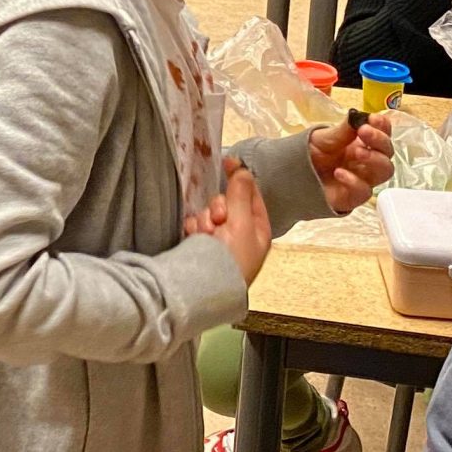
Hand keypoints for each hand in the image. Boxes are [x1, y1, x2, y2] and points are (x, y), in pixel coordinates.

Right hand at [184, 155, 272, 284]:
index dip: (241, 179)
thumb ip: (241, 194)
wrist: (202, 289)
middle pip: (227, 202)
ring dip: (205, 218)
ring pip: (209, 212)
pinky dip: (193, 228)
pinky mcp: (199, 245)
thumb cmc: (230, 261)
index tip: (228, 161)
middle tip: (218, 219)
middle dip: (219, 207)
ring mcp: (218, 241)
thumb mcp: (242, 224)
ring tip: (205, 234)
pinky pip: (195, 223)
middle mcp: (239, 235)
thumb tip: (243, 169)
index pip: (252, 196)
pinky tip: (193, 238)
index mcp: (257, 231)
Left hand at [307, 114, 395, 212]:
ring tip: (357, 152)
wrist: (293, 175)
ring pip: (384, 171)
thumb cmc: (312, 153)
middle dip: (379, 140)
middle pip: (387, 152)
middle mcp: (367, 160)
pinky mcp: (354, 196)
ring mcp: (363, 179)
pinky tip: (339, 173)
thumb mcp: (325, 137)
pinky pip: (364, 191)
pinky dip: (354, 181)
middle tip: (364, 132)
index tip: (373, 119)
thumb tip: (357, 115)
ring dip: (374, 159)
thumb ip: (344, 129)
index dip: (383, 125)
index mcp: (362, 142)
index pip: (383, 133)